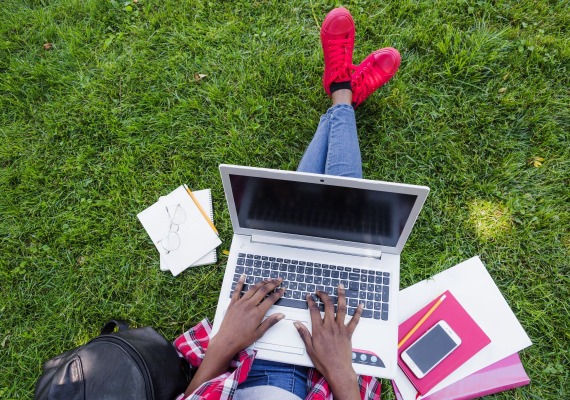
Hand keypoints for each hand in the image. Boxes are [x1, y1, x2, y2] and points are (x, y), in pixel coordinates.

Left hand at [185, 276, 284, 395]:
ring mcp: (240, 303)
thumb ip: (271, 322)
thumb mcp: (259, 333)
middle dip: (273, 284)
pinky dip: (240, 282)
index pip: (271, 299)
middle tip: (279, 280)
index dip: (278, 293)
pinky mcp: (233, 303)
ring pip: (253, 288)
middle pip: (263, 290)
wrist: (226, 341)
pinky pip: (237, 290)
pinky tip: (243, 276)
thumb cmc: (243, 339)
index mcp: (257, 313)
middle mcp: (249, 305)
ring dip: (261, 282)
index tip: (283, 289)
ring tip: (268, 279)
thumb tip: (281, 314)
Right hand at [294, 284, 362, 399]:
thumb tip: (296, 323)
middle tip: (320, 291)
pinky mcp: (349, 333)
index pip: (314, 310)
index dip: (311, 301)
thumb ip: (303, 334)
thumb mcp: (309, 348)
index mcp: (319, 330)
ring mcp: (341, 329)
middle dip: (324, 295)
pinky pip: (355, 321)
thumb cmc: (323, 361)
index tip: (309, 296)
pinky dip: (358, 312)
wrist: (338, 370)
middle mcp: (330, 326)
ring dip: (341, 296)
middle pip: (328, 305)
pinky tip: (360, 305)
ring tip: (340, 287)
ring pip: (342, 309)